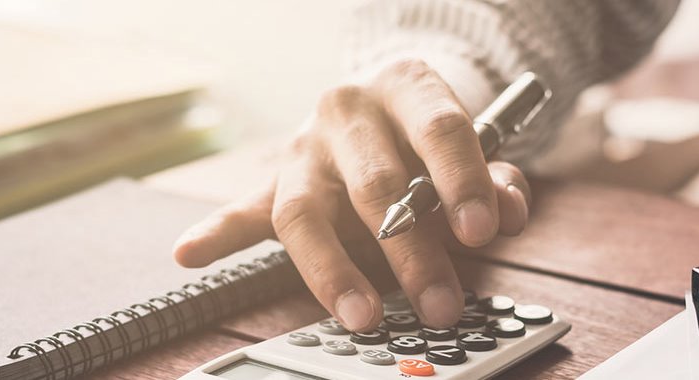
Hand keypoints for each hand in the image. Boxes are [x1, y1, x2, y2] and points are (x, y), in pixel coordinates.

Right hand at [171, 59, 531, 330]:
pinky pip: (243, 209)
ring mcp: (305, 148)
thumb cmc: (429, 137)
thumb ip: (496, 180)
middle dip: (411, 249)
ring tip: (362, 315)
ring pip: (307, 209)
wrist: (382, 104)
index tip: (482, 232)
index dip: (463, 181)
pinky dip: (217, 234)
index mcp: (405, 88)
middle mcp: (348, 111)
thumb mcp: (475, 149)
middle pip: (376, 182)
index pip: (438, 129)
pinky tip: (190, 252)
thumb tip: (508, 213)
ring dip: (334, 270)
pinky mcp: (274, 181)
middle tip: (440, 301)